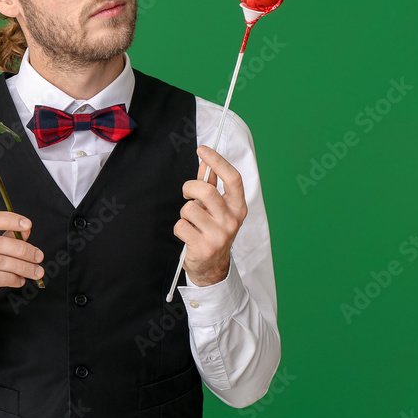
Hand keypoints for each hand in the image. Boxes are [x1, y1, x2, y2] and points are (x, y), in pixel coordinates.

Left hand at [174, 145, 247, 286]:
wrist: (213, 268)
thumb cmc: (213, 232)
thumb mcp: (218, 208)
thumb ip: (212, 185)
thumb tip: (205, 163)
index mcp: (238, 208)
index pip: (233, 179)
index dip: (217, 161)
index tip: (203, 149)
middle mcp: (232, 221)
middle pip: (207, 191)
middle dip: (190, 187)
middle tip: (187, 193)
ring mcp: (219, 235)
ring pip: (189, 209)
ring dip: (185, 212)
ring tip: (191, 221)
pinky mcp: (203, 247)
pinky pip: (181, 225)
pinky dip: (180, 227)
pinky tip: (188, 234)